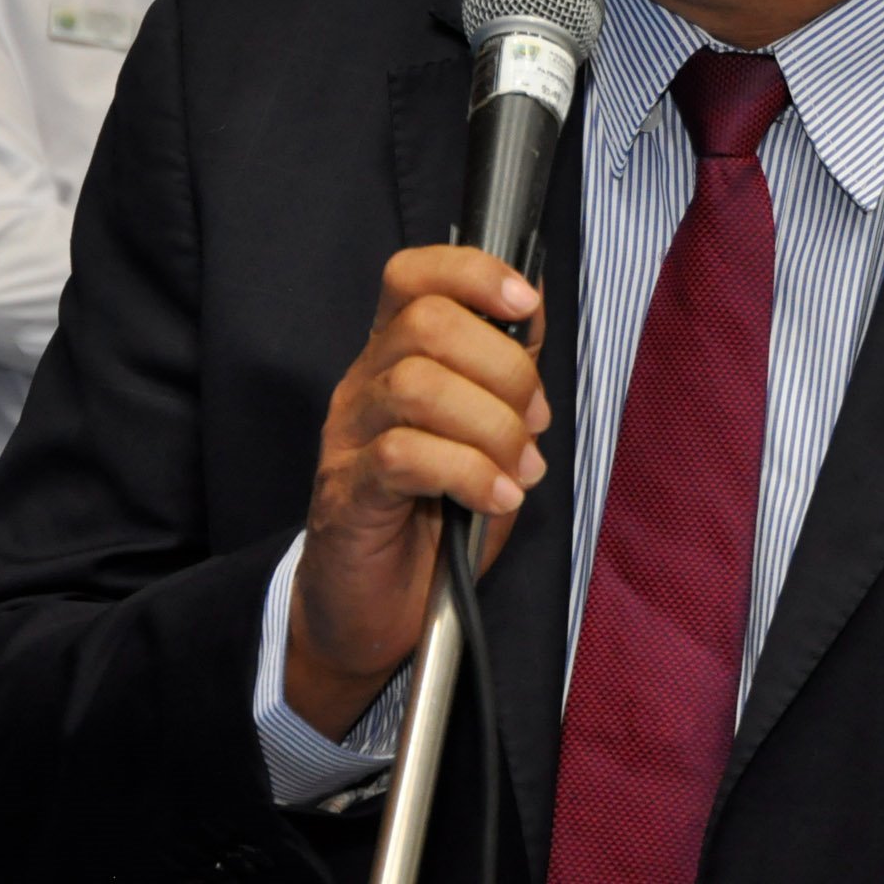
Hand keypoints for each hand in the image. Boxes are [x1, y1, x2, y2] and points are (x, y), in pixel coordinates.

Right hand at [286, 247, 549, 738]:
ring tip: (519, 468)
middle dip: (504, 367)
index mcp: (395, 358)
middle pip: (427, 323)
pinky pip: (406, 457)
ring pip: (417, 386)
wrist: (374, 610)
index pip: (414, 276)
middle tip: (533, 423)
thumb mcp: (485, 435)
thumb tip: (535, 317)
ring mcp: (349, 438)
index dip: (474, 273)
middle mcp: (365, 385)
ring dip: (491, 425)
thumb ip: (505, 379)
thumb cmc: (436, 520)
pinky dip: (469, 472)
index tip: (527, 305)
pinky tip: (497, 497)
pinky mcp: (349, 494)